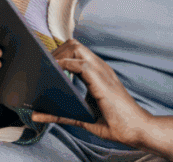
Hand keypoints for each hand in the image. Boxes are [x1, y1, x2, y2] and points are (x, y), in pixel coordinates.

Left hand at [31, 39, 153, 147]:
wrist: (136, 129)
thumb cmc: (114, 122)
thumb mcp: (82, 116)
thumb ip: (60, 114)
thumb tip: (36, 115)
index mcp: (97, 72)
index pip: (76, 51)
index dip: (59, 54)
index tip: (44, 65)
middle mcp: (99, 67)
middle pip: (73, 44)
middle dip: (55, 51)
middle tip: (41, 66)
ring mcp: (101, 71)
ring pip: (76, 47)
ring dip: (58, 55)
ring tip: (45, 68)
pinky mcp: (102, 80)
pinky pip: (80, 64)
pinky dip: (65, 65)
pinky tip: (55, 73)